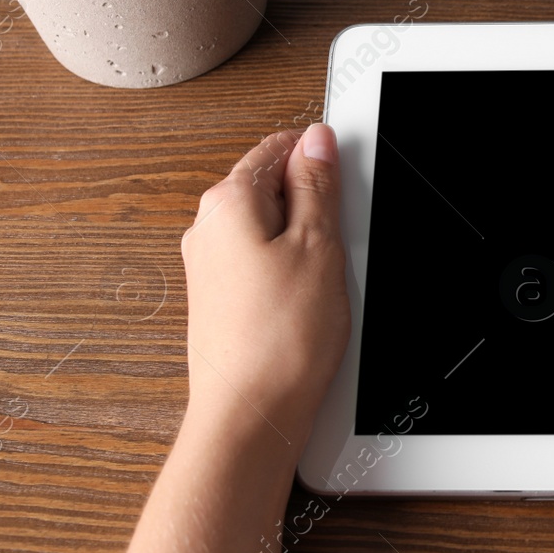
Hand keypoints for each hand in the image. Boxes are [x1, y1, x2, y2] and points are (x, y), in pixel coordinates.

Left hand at [179, 124, 350, 440]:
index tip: (345, 184)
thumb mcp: (319, 244)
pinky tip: (310, 304)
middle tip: (338, 242)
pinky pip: (264, 264)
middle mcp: (208, 230)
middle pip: (272, 188)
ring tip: (325, 282)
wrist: (251, 412)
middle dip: (313, 206)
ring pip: (271, 229)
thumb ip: (317, 184)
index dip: (320, 160)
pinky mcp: (222, 298)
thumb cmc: (281, 339)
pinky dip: (292, 273)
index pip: (278, 148)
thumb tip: (316, 140)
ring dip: (305, 244)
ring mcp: (211, 266)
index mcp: (226, 203)